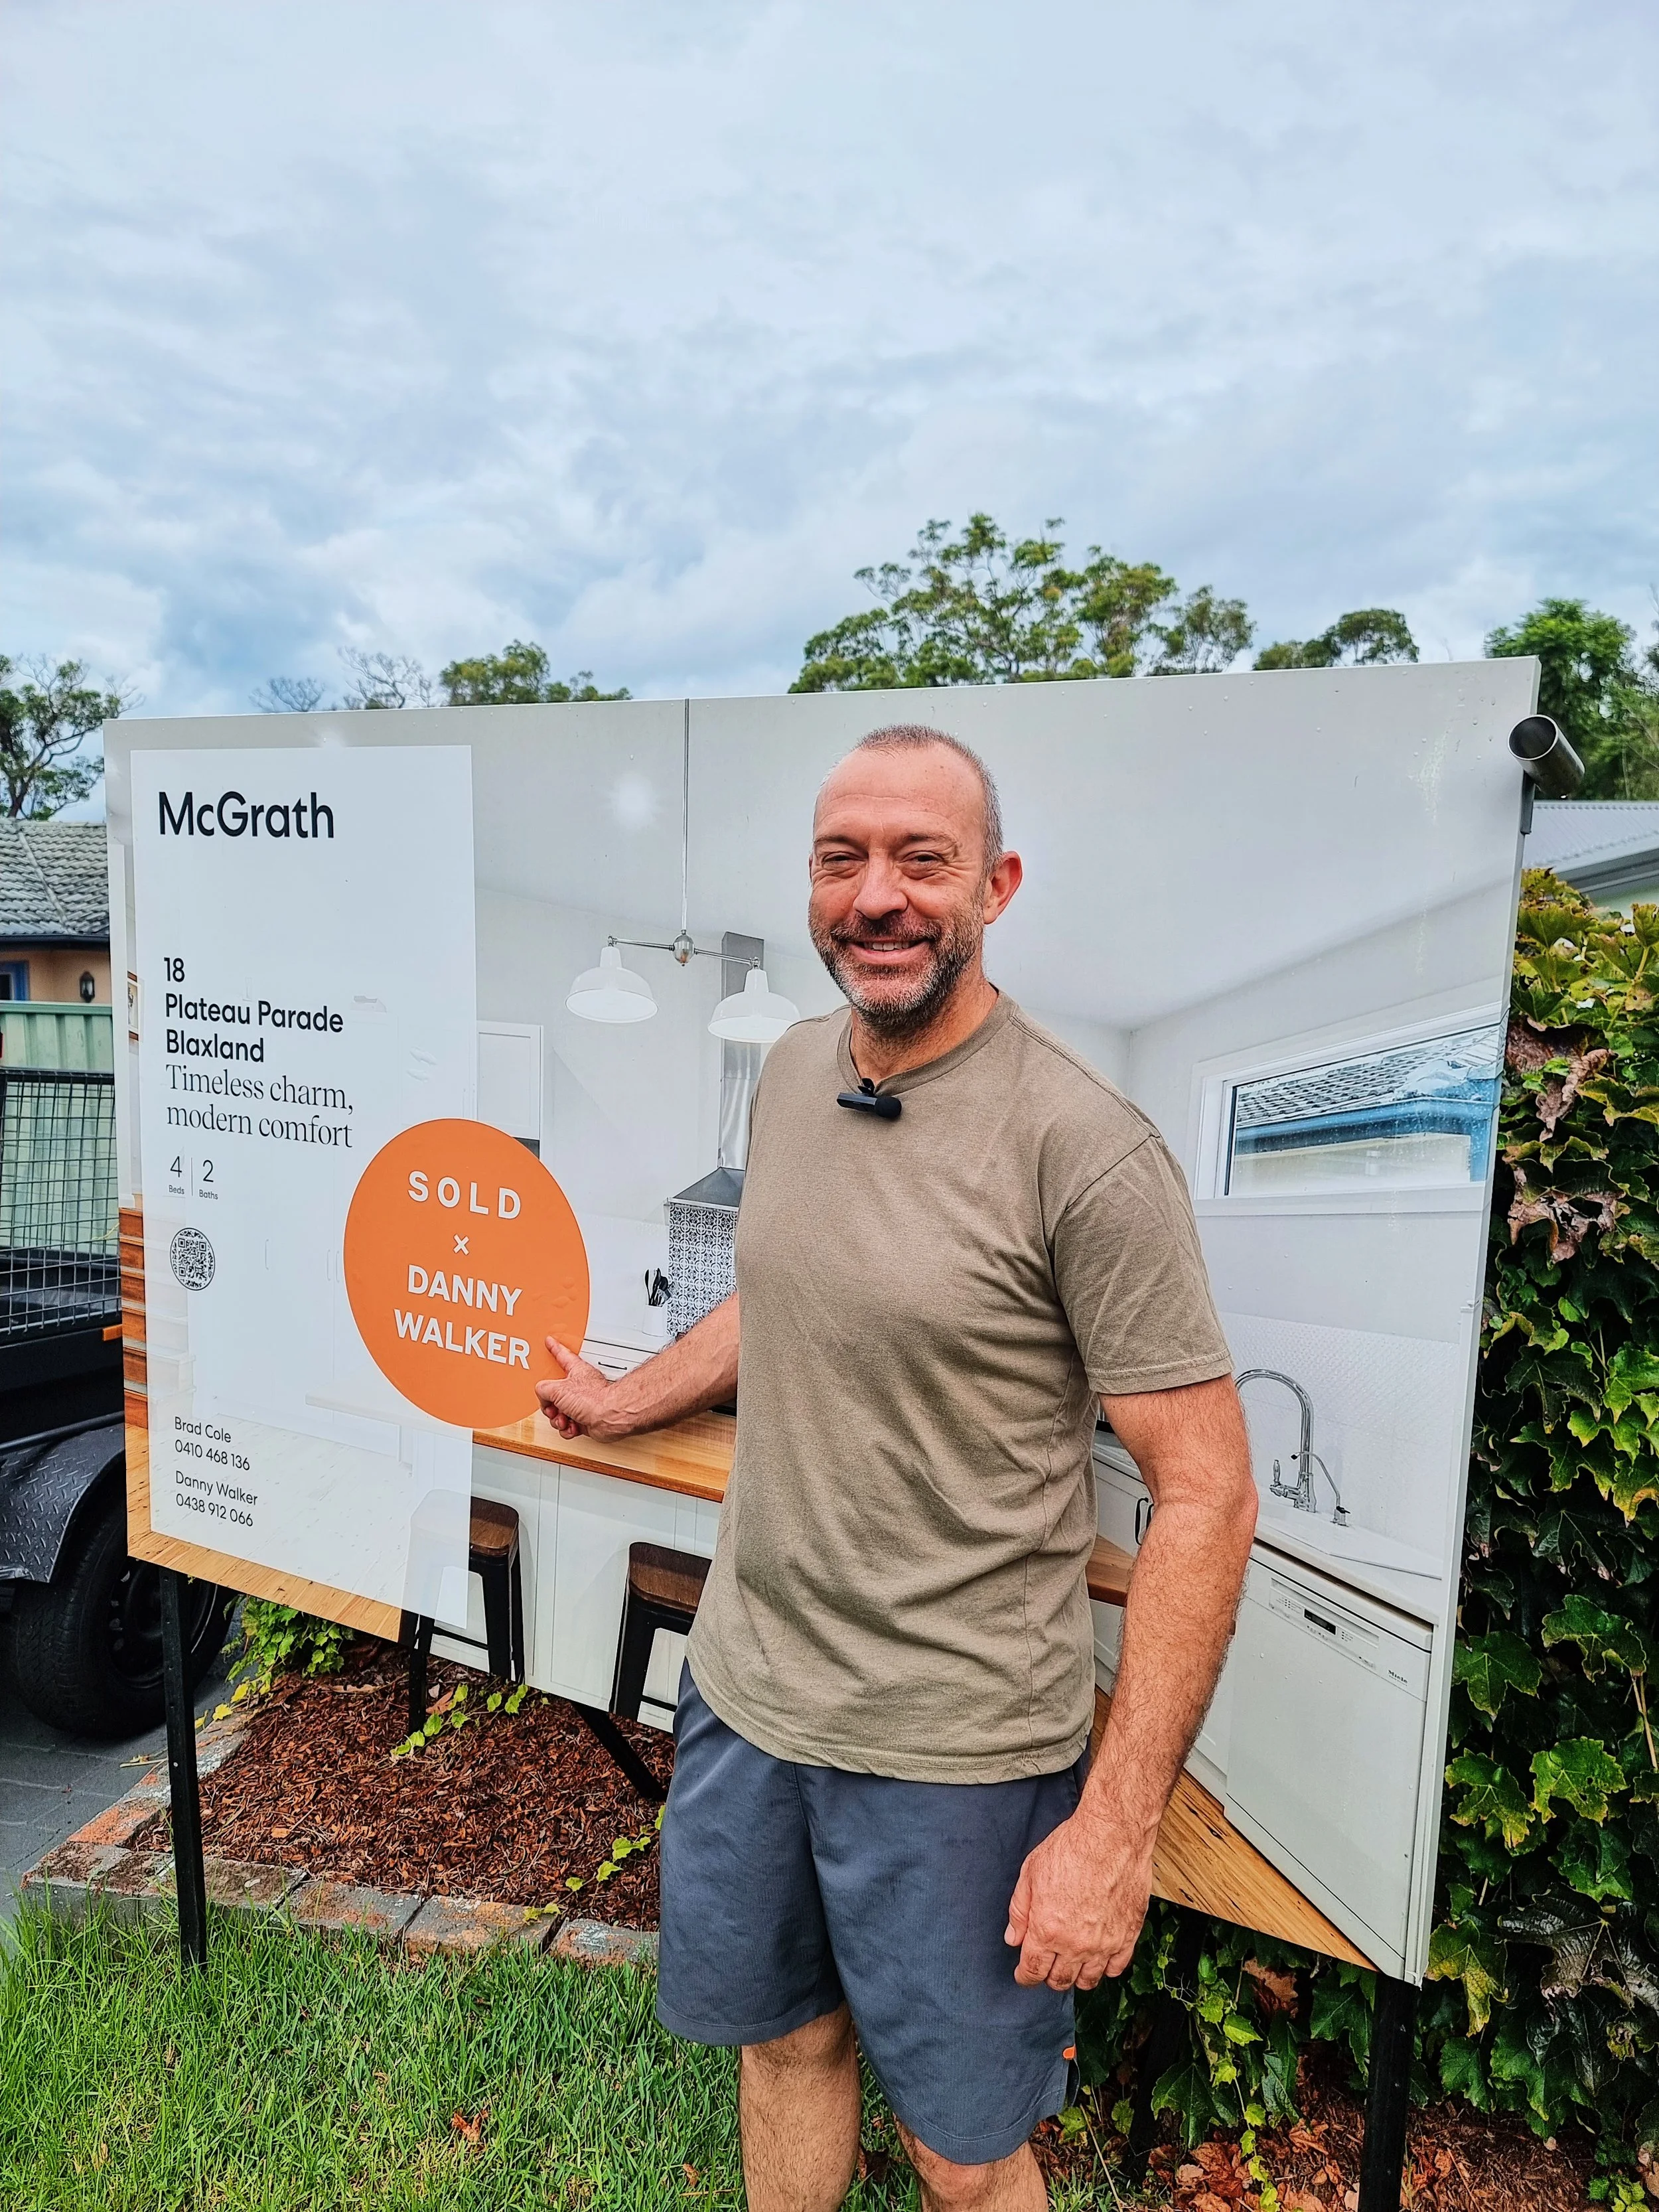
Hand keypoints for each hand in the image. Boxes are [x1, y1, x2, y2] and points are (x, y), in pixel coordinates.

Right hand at [536, 1337, 621, 1438]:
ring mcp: (582, 1404)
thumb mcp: (556, 1389)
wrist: (609, 1417)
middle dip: (550, 1404)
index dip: (554, 1348)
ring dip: (558, 1419)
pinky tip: (572, 1426)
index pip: (562, 1355)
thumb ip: (543, 1389)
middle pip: (556, 1392)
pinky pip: (569, 1425)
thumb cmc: (594, 1399)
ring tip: (564, 1419)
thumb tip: (543, 1397)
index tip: (550, 1342)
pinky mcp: (585, 1419)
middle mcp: (579, 1386)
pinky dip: (568, 1429)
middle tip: (552, 1407)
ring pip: (560, 1412)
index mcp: (575, 1371)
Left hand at [1005, 1802, 1156, 1990]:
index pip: (1032, 1970)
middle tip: (1046, 1966)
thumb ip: (1019, 1911)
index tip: (1023, 1974)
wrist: (1112, 1835)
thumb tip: (1013, 1938)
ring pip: (1089, 1980)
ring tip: (1071, 1964)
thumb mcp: (1030, 1872)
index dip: (1025, 1976)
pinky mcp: (1128, 1936)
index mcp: (1047, 1930)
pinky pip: (1117, 1968)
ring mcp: (1105, 1944)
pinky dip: (1106, 1968)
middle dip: (1048, 1976)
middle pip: (1059, 1979)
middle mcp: (1076, 1944)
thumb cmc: (1072, 1847)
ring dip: (1076, 1976)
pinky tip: (1099, 1958)